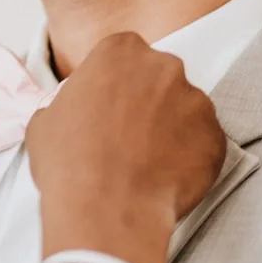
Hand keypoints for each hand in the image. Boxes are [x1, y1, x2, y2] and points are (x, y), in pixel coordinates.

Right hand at [25, 32, 225, 262]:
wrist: (105, 211)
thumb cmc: (69, 163)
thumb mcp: (45, 119)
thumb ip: (69, 102)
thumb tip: (74, 111)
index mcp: (120, 51)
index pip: (122, 54)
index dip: (113, 82)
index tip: (107, 105)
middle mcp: (164, 67)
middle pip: (157, 77)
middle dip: (145, 100)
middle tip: (125, 134)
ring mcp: (195, 101)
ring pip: (183, 109)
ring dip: (168, 128)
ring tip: (143, 161)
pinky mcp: (215, 137)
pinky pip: (202, 142)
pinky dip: (187, 156)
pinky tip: (161, 176)